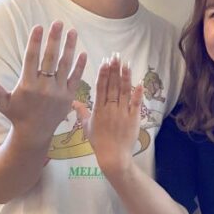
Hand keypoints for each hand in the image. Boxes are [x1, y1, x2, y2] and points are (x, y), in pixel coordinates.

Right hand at [0, 21, 86, 148]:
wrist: (35, 133)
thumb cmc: (18, 115)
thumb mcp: (3, 104)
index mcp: (28, 85)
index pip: (31, 58)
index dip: (35, 42)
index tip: (38, 26)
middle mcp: (44, 87)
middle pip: (50, 58)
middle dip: (54, 39)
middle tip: (58, 23)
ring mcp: (59, 91)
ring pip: (65, 65)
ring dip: (70, 47)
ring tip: (72, 31)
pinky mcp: (69, 96)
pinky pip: (76, 78)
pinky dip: (80, 65)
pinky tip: (83, 52)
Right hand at [74, 53, 142, 175]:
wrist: (113, 157)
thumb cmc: (98, 142)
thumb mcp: (86, 127)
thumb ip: (81, 112)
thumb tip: (73, 102)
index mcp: (98, 110)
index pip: (101, 88)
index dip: (103, 74)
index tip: (105, 61)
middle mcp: (110, 109)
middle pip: (112, 86)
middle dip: (114, 70)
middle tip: (116, 56)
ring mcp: (123, 113)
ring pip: (124, 92)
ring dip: (125, 77)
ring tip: (126, 63)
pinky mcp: (134, 118)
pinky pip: (136, 103)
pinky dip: (138, 93)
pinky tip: (139, 82)